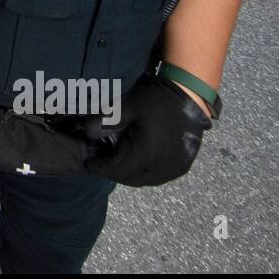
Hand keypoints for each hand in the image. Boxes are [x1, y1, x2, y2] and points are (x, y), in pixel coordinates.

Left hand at [84, 76, 210, 185]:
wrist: (190, 97)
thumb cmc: (157, 100)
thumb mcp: (129, 105)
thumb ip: (108, 120)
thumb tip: (87, 132)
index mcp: (148, 154)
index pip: (118, 170)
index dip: (101, 168)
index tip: (89, 164)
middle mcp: (162, 167)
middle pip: (131, 179)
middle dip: (113, 172)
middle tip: (101, 162)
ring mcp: (175, 169)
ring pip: (145, 181)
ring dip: (129, 174)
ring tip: (117, 161)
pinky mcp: (183, 167)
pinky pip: (158, 177)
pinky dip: (144, 173)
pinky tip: (137, 161)